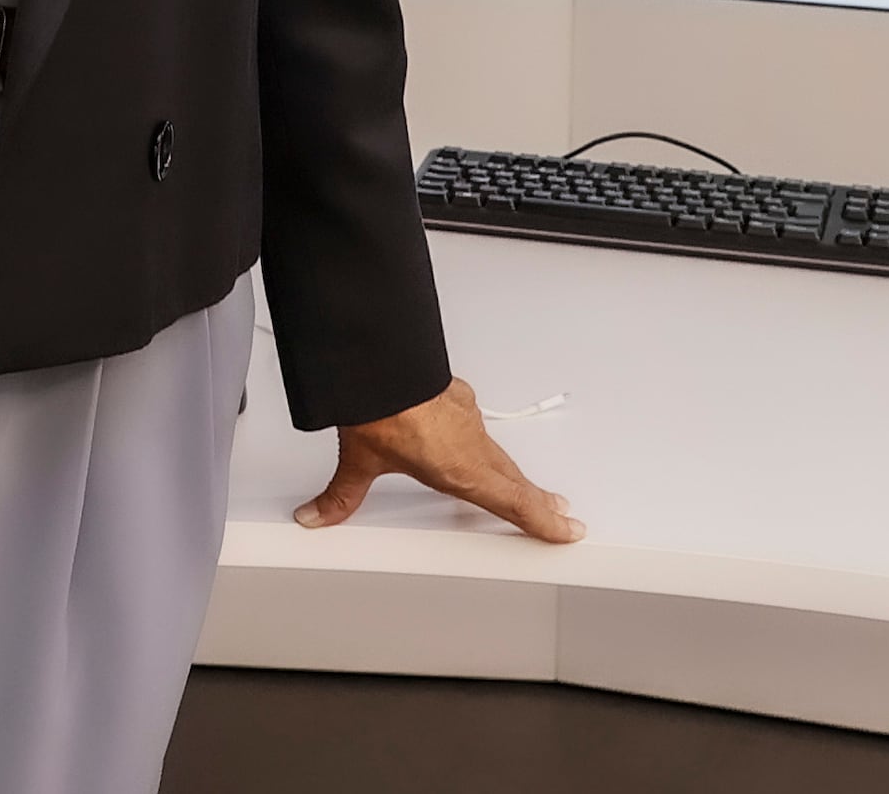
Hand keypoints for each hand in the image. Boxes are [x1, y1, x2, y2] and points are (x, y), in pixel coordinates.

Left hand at [297, 378, 580, 541]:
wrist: (379, 357)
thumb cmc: (380, 406)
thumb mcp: (360, 459)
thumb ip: (342, 494)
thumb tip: (319, 515)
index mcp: (461, 469)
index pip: (513, 503)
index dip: (543, 521)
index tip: (569, 530)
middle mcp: (471, 444)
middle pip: (513, 479)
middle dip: (536, 499)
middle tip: (558, 511)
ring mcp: (467, 418)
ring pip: (497, 453)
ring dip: (511, 471)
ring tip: (524, 486)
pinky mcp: (456, 397)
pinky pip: (478, 425)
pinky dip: (482, 439)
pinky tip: (472, 438)